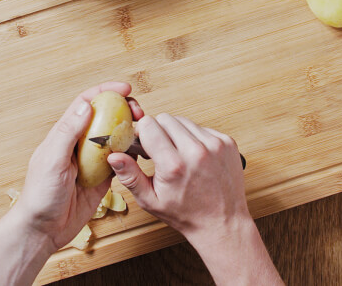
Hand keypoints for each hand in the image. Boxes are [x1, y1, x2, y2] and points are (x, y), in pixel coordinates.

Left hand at [13, 82, 143, 251]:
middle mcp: (80, 144)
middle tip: (140, 112)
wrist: (43, 230)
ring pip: (116, 138)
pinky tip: (140, 153)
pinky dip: (132, 155)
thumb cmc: (40, 194)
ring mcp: (93, 161)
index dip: (105, 91)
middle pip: (106, 117)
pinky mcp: (103, 178)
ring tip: (144, 131)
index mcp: (65, 134)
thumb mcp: (52, 159)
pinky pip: (121, 161)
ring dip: (130, 131)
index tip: (125, 89)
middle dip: (124, 110)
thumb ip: (68, 132)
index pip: (87, 104)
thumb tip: (87, 105)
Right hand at [108, 115, 282, 284]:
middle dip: (158, 131)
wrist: (223, 223)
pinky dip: (194, 137)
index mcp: (174, 165)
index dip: (142, 133)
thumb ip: (130, 176)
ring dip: (176, 133)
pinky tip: (194, 157)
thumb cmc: (186, 214)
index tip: (144, 147)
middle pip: (165, 118)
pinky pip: (201, 127)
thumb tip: (114, 155)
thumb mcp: (151, 200)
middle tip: (160, 152)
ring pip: (183, 121)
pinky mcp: (227, 142)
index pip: (149, 125)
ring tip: (178, 155)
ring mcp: (215, 144)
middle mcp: (196, 151)